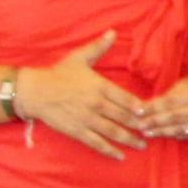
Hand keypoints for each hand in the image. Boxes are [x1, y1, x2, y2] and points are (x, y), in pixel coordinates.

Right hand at [13, 41, 143, 156]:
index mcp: (100, 86)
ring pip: (113, 131)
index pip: (126, 98)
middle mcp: (96, 104)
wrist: (35, 91)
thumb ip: (99, 47)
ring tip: (142, 145)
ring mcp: (87, 119)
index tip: (152, 112)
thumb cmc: (58, 74)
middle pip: (124, 116)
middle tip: (153, 131)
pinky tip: (120, 156)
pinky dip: (109, 150)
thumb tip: (113, 32)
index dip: (141, 107)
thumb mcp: (80, 58)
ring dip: (130, 139)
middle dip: (140, 125)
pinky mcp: (77, 131)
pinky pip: (96, 143)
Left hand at [138, 68, 187, 143]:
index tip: (137, 112)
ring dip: (163, 132)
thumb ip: (170, 94)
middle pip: (175, 118)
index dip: (152, 108)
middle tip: (139, 125)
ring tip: (148, 133)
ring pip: (182, 129)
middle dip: (155, 122)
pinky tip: (165, 134)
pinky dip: (176, 135)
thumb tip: (148, 106)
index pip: (171, 103)